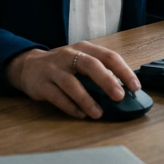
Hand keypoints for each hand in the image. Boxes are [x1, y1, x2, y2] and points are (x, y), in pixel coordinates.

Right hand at [4, 41, 141, 119]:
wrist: (28, 66)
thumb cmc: (63, 65)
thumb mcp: (81, 61)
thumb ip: (99, 71)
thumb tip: (124, 90)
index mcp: (84, 48)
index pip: (108, 56)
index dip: (123, 71)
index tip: (135, 86)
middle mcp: (69, 55)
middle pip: (90, 65)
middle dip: (106, 81)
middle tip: (119, 96)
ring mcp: (54, 69)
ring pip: (72, 83)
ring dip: (87, 99)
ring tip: (98, 113)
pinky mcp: (42, 84)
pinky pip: (57, 97)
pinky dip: (70, 107)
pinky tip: (81, 115)